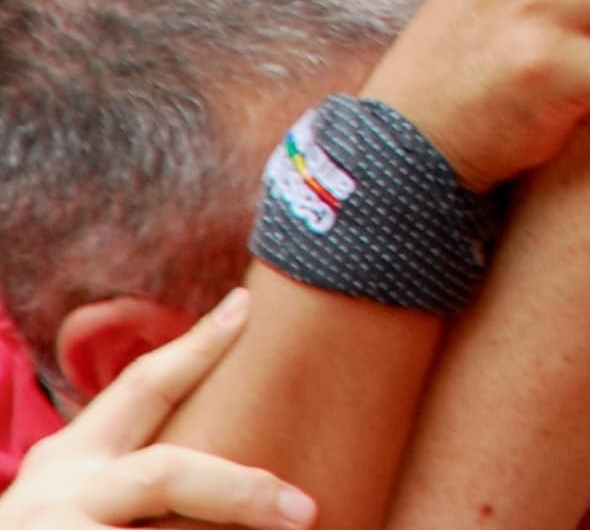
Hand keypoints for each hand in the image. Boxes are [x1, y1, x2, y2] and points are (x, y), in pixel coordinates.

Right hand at [0, 292, 308, 529]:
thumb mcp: (73, 495)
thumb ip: (135, 470)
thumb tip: (239, 465)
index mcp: (69, 462)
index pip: (139, 390)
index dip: (195, 348)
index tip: (246, 306)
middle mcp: (60, 495)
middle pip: (165, 473)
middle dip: (239, 489)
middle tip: (304, 512)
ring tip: (291, 529)